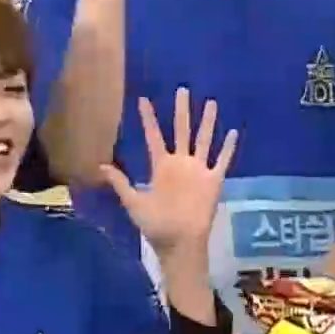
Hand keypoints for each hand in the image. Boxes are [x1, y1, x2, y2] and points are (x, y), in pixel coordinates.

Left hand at [98, 88, 238, 257]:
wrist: (178, 243)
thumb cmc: (155, 226)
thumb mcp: (133, 203)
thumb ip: (121, 183)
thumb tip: (101, 165)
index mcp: (161, 167)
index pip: (154, 136)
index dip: (148, 119)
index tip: (142, 99)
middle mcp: (180, 164)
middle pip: (181, 131)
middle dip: (181, 111)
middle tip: (182, 90)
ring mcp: (198, 171)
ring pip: (204, 140)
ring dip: (208, 122)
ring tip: (211, 103)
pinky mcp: (213, 180)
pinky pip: (222, 160)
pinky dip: (228, 147)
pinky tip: (232, 132)